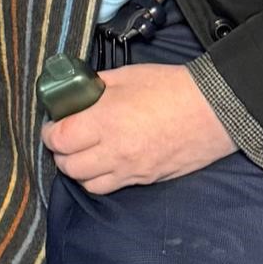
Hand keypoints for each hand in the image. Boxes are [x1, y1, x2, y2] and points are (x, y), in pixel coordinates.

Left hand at [41, 63, 236, 193]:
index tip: (53, 123)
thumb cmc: (170, 87)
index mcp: (105, 120)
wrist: (212, 110)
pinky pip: (110, 188)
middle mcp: (113, 151)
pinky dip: (99, 179)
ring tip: (83, 152)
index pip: (59, 138)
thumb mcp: (127, 75)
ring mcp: (130, 170)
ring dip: (78, 169)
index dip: (49, 132)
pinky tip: (104, 162)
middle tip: (65, 137)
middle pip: (68, 166)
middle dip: (60, 151)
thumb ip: (97, 85)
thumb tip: (77, 89)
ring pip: (86, 183)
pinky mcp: (144, 180)